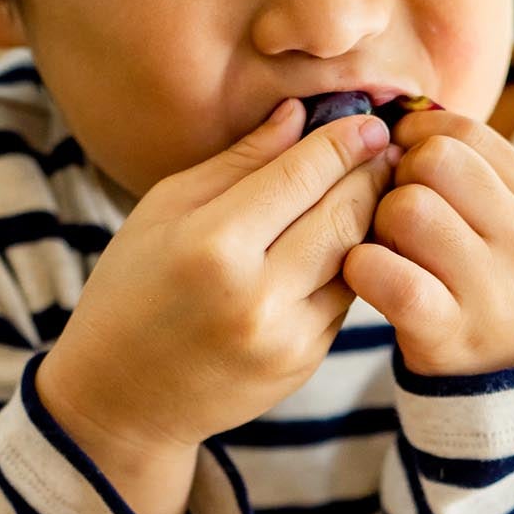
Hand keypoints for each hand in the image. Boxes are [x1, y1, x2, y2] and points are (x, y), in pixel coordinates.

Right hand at [36, 100, 396, 513]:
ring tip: (377, 188)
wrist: (124, 397)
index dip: (344, 142)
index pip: (302, 176)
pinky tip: (346, 241)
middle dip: (371, 176)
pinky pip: (341, 300)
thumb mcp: (165, 210)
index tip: (370, 120)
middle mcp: (258, 296)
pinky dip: (349, 266)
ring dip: (372, 220)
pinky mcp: (303, 364)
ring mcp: (287, 338)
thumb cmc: (132, 290)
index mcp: (215, 246)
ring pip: (354, 260)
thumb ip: (238, 163)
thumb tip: (299, 116)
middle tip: (389, 148)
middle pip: (343, 216)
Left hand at [345, 109, 513, 378]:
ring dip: (377, 223)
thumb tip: (407, 113)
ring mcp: (487, 289)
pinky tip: (366, 277)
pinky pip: (385, 273)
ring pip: (406, 208)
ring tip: (386, 249)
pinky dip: (361, 267)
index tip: (402, 160)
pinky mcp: (444, 332)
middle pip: (432, 162)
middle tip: (394, 215)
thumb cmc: (497, 298)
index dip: (419, 136)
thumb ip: (476, 178)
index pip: (467, 135)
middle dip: (397, 180)